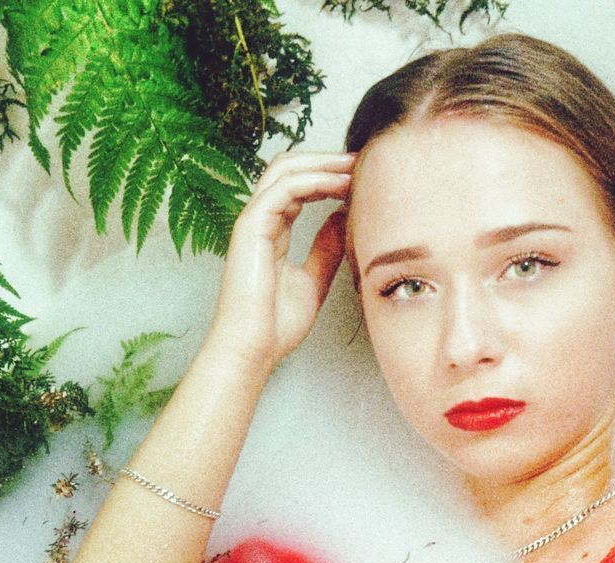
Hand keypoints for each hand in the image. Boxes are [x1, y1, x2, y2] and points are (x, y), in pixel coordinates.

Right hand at [205, 149, 355, 372]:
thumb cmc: (276, 325)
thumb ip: (326, 248)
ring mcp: (253, 221)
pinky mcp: (251, 227)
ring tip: (355, 166)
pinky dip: (314, 180)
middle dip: (327, 160)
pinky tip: (341, 185)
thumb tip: (342, 217)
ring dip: (324, 164)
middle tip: (363, 160)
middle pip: (291, 169)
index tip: (362, 178)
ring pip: (286, 170)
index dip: (330, 177)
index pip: (299, 187)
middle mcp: (260, 220)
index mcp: (272, 231)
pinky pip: (284, 188)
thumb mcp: (314, 281)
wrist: (253, 349)